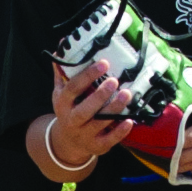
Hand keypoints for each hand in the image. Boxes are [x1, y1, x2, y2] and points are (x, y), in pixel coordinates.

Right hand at [33, 57, 126, 179]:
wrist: (67, 142)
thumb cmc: (68, 110)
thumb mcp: (61, 91)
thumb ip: (63, 70)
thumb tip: (63, 44)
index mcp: (62, 103)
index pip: (72, 89)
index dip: (87, 76)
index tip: (103, 63)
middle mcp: (71, 120)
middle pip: (84, 110)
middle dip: (99, 96)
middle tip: (114, 80)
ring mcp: (84, 135)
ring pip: (99, 124)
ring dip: (113, 110)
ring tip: (127, 95)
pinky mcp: (97, 146)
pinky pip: (109, 140)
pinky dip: (119, 132)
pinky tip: (129, 120)